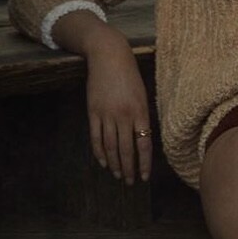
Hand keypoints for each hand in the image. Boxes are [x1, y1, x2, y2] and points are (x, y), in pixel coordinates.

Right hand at [84, 35, 152, 185]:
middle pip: (126, 149)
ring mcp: (106, 115)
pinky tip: (103, 162)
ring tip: (117, 175)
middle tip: (130, 181)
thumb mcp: (142, 94)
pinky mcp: (93, 112)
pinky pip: (96, 137)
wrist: (109, 57)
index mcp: (140, 111)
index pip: (144, 144)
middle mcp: (124, 115)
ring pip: (110, 147)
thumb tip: (142, 140)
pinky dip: (99, 152)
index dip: (144, 163)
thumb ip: (142, 117)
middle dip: (129, 168)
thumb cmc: (130, 75)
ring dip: (114, 164)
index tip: (145, 176)